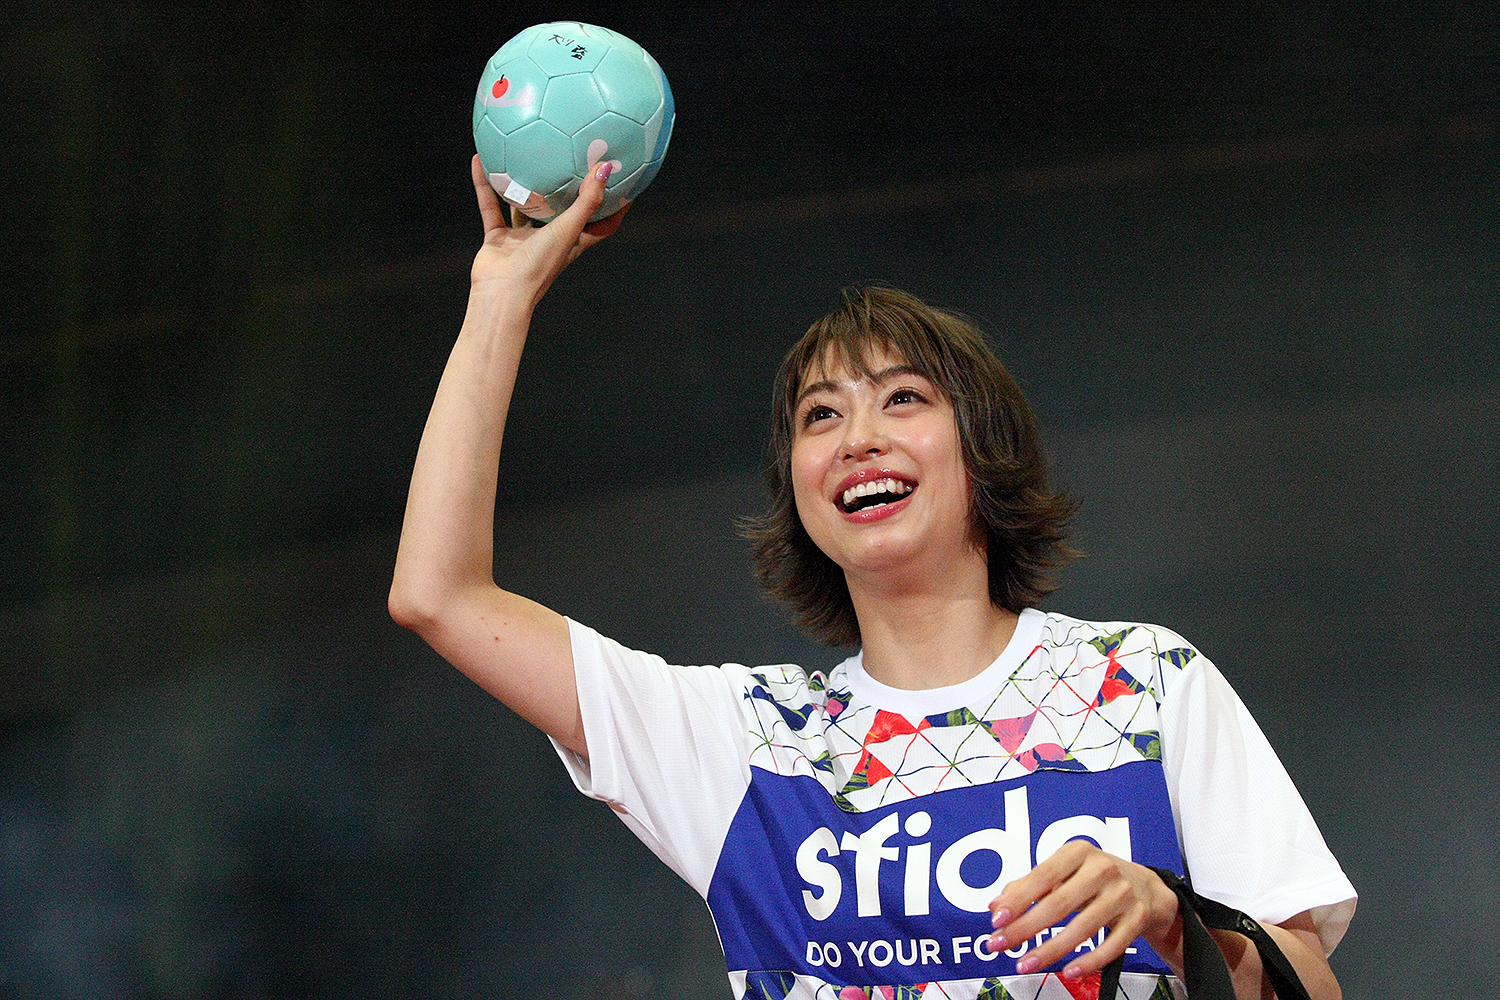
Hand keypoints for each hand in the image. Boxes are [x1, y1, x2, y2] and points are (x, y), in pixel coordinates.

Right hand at [468, 153, 630, 305]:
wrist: (501, 292)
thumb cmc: (539, 266)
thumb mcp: (569, 229)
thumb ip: (586, 200)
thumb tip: (604, 168)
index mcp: (572, 242)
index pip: (601, 225)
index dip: (615, 208)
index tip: (625, 185)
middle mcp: (550, 239)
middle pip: (564, 212)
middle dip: (570, 189)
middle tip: (576, 159)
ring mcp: (523, 239)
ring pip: (524, 206)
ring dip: (524, 185)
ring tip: (526, 156)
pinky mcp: (498, 238)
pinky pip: (490, 205)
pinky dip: (484, 185)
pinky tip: (480, 161)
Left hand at [987, 841, 1180, 980]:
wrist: (1146, 887)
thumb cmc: (1094, 877)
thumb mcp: (1064, 871)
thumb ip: (1028, 886)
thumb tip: (996, 907)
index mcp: (1078, 852)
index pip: (1043, 875)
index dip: (1018, 899)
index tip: (997, 919)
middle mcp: (1102, 869)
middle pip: (1059, 904)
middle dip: (1025, 928)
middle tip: (1000, 945)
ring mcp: (1122, 894)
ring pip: (1083, 928)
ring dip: (1050, 950)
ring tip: (1025, 963)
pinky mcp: (1138, 918)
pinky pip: (1111, 946)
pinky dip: (1088, 962)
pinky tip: (1067, 971)